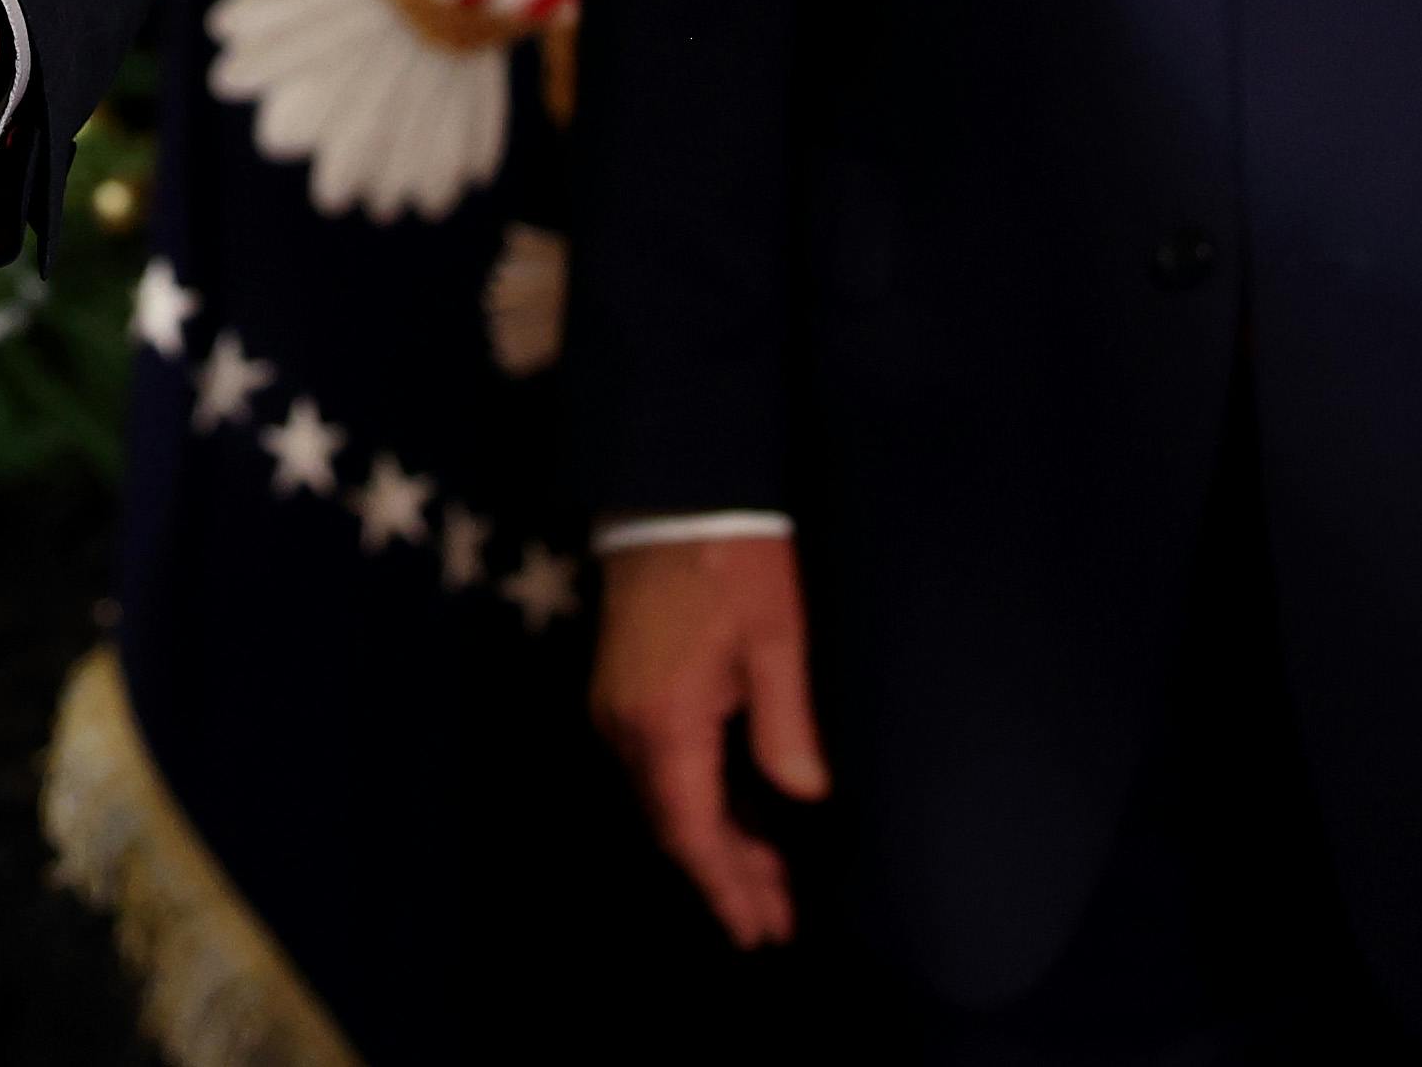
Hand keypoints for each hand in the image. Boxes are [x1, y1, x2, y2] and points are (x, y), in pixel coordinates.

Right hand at [591, 533, 826, 946]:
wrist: (674, 488)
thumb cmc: (734, 560)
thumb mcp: (778, 641)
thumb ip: (788, 728)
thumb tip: (806, 801)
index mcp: (665, 723)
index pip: (693, 832)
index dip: (728, 887)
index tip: (759, 933)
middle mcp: (625, 726)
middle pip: (673, 826)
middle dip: (724, 876)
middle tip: (774, 921)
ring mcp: (615, 707)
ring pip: (662, 801)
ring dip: (711, 842)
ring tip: (767, 881)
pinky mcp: (620, 688)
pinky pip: (655, 770)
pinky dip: (695, 804)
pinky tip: (734, 816)